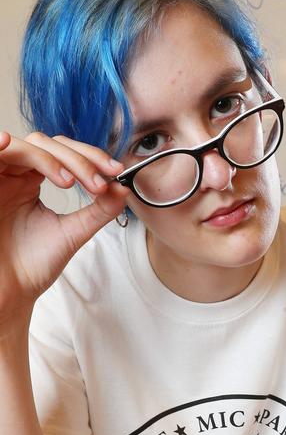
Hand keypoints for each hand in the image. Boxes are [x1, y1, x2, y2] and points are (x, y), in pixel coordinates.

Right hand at [0, 131, 128, 328]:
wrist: (9, 291)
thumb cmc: (31, 265)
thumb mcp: (73, 233)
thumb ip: (99, 210)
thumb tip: (124, 188)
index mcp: (33, 182)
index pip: (64, 153)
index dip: (91, 157)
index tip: (116, 172)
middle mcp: (17, 175)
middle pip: (50, 144)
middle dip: (80, 158)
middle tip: (100, 182)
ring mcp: (1, 176)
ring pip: (29, 145)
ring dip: (56, 159)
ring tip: (72, 183)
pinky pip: (0, 153)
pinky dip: (15, 150)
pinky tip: (35, 161)